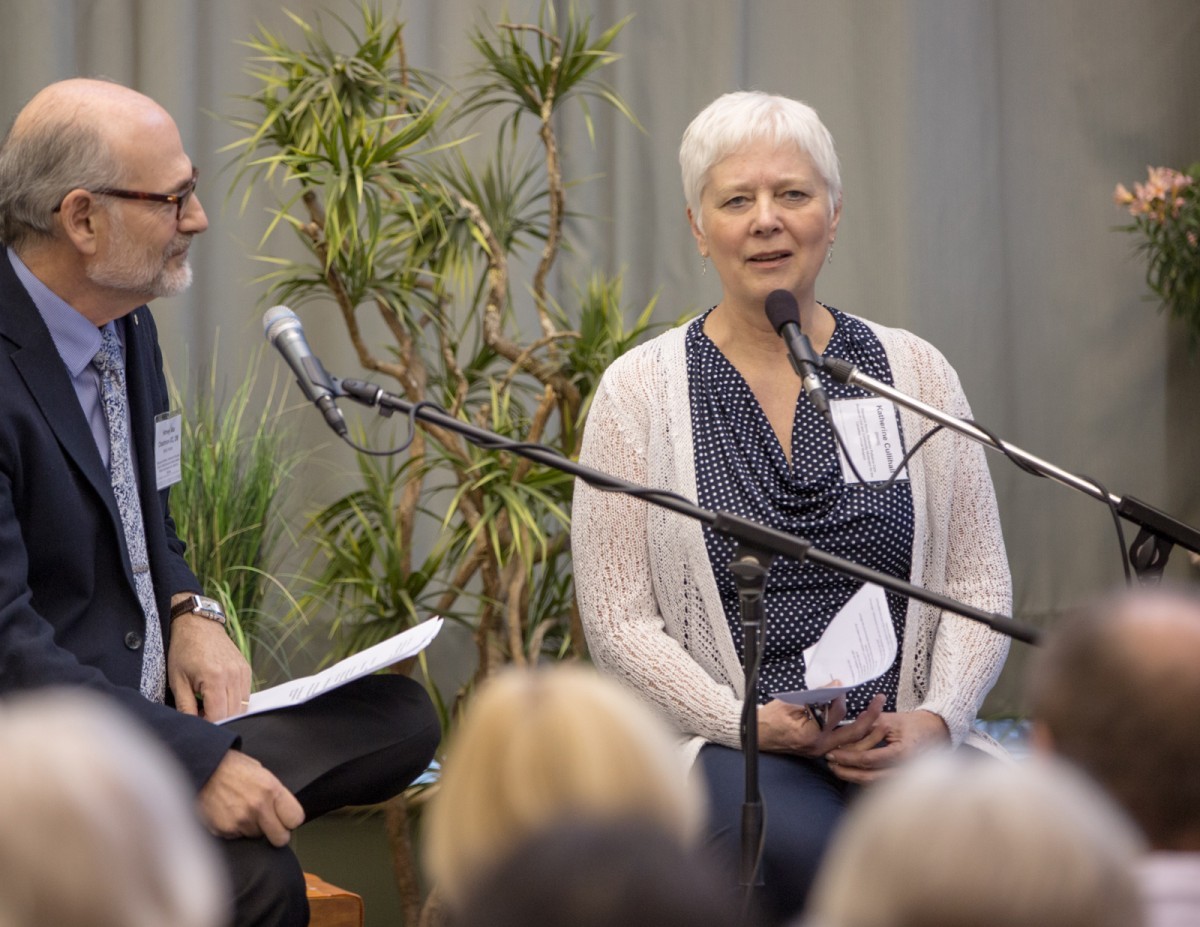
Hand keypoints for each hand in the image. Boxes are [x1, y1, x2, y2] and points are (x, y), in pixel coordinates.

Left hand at [167, 608, 251, 721]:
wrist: (198, 625)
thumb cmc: (184, 650)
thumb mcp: (177, 680)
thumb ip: (185, 706)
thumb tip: (192, 725)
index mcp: (215, 678)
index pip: (218, 715)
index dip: (207, 723)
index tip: (196, 720)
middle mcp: (233, 675)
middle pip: (233, 712)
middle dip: (217, 719)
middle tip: (201, 713)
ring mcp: (242, 671)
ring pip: (242, 705)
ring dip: (227, 711)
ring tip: (209, 704)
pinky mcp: (246, 669)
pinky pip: (245, 694)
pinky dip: (234, 701)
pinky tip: (219, 696)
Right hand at [198, 750, 304, 846]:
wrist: (203, 769)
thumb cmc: (232, 767)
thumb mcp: (261, 772)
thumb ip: (274, 793)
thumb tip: (282, 810)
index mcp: (271, 790)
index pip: (296, 819)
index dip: (290, 820)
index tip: (285, 819)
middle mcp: (258, 807)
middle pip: (281, 838)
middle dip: (276, 833)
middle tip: (268, 824)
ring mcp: (241, 820)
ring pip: (256, 837)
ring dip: (252, 828)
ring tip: (241, 810)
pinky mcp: (225, 830)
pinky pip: (237, 836)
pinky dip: (235, 829)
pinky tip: (229, 813)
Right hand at [758, 693, 885, 757]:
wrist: (757, 736)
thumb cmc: (769, 719)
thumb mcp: (790, 702)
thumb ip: (816, 695)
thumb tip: (836, 686)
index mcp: (810, 735)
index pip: (836, 716)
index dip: (840, 698)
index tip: (843, 685)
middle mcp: (819, 747)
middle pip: (853, 734)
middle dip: (870, 716)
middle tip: (879, 700)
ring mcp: (821, 752)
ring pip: (853, 743)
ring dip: (868, 729)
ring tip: (878, 713)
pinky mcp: (822, 751)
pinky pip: (845, 745)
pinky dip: (856, 735)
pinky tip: (865, 725)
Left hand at [824, 709, 950, 783]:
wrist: (936, 733)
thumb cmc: (913, 724)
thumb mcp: (889, 720)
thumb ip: (867, 726)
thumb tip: (843, 732)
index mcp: (903, 752)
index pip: (869, 759)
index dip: (848, 757)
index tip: (832, 753)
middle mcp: (905, 770)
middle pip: (869, 777)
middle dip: (846, 772)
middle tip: (830, 764)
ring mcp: (905, 778)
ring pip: (873, 783)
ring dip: (853, 777)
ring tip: (836, 768)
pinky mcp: (902, 780)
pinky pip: (879, 783)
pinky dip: (864, 778)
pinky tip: (851, 772)